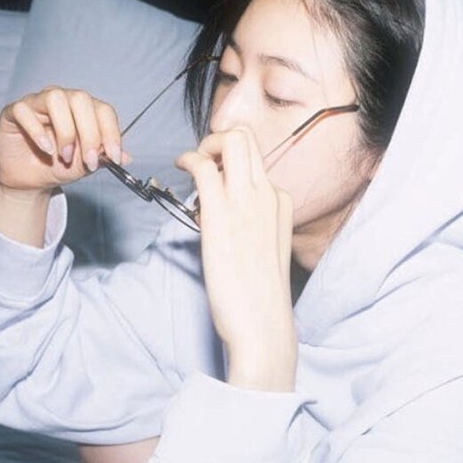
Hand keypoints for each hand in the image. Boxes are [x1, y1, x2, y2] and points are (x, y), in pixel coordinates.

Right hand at [0, 87, 127, 196]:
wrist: (29, 181)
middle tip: (89, 160)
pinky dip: (37, 131)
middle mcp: (63, 99)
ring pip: (56, 98)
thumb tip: (125, 156)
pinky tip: (46, 149)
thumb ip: (103, 157)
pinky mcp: (15, 111)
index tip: (114, 157)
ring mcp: (38, 102)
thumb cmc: (57, 166)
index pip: (103, 109)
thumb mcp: (84, 165)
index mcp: (84, 109)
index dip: (111, 132)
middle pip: (81, 99)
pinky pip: (25, 111)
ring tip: (64, 155)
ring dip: (65, 130)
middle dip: (89, 133)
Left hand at [176, 127, 296, 391]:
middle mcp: (268, 193)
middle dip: (219, 139)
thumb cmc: (258, 295)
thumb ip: (254, 222)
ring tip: (192, 163)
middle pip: (247, 138)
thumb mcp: (266, 247)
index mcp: (281, 202)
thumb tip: (224, 210)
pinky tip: (180, 166)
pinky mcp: (221, 213)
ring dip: (205, 145)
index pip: (257, 159)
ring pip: (231, 141)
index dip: (231, 159)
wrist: (262, 324)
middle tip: (203, 160)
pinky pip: (204, 166)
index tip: (215, 172)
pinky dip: (189, 158)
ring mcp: (246, 201)